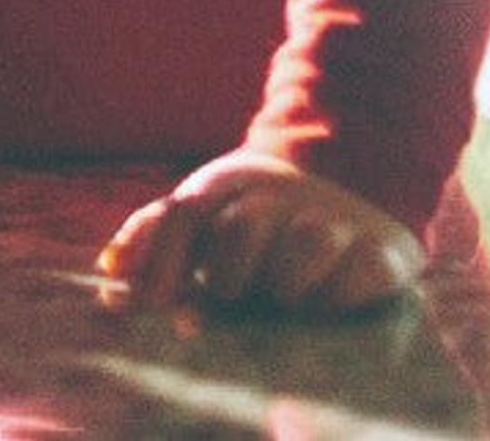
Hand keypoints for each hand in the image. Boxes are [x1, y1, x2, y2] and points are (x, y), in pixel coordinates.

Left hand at [98, 150, 423, 316]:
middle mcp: (280, 194)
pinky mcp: (380, 251)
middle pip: (240, 233)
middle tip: (230, 299)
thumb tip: (109, 269)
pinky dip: (336, 297)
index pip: (184, 214)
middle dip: (227, 280)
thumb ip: (156, 239)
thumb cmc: (258, 218)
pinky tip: (326, 301)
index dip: (163, 263)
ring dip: (284, 287)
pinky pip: (355, 277)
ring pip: (302, 249)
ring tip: (280, 299)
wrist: (356, 187)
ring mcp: (333, 219)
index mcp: (227, 183)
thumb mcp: (205, 214)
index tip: (152, 306)